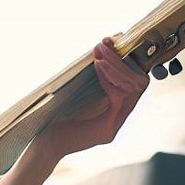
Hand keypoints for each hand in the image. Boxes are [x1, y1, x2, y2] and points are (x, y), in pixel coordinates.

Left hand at [40, 37, 149, 158]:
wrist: (44, 143)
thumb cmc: (56, 117)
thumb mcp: (78, 93)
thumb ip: (93, 79)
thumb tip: (100, 51)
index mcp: (115, 108)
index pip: (135, 80)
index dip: (125, 59)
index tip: (110, 41)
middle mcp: (120, 117)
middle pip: (139, 82)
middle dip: (122, 60)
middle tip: (104, 44)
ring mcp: (116, 125)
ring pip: (133, 88)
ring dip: (116, 66)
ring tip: (99, 54)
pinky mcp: (108, 130)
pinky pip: (119, 98)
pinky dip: (110, 79)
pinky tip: (97, 66)